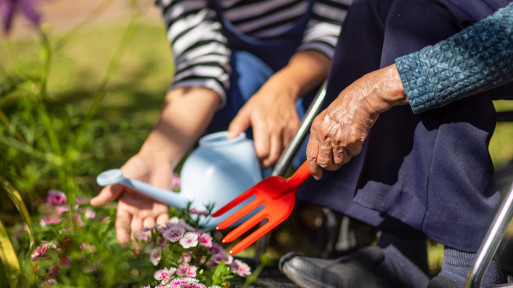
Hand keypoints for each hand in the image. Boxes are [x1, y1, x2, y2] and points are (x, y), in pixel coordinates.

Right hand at [91, 153, 171, 243]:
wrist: (155, 160)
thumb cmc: (135, 168)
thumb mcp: (121, 179)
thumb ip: (110, 191)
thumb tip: (93, 203)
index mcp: (125, 207)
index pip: (122, 225)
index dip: (123, 235)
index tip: (124, 244)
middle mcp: (138, 212)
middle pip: (137, 230)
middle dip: (138, 239)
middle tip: (139, 247)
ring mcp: (151, 211)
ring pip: (150, 227)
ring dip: (150, 234)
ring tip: (150, 239)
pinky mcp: (164, 207)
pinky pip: (164, 220)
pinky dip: (164, 226)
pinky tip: (164, 229)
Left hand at [228, 79, 300, 167]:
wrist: (282, 91)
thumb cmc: (262, 102)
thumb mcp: (246, 111)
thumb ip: (237, 125)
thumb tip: (229, 138)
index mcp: (264, 125)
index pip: (262, 152)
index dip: (257, 159)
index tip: (253, 159)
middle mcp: (278, 129)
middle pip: (274, 157)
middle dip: (266, 164)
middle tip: (260, 163)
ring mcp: (289, 130)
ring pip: (283, 154)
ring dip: (275, 159)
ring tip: (268, 158)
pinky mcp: (296, 130)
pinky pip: (291, 147)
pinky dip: (284, 151)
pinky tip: (276, 148)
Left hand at [306, 64, 406, 179]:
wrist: (362, 97)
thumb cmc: (347, 106)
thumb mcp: (327, 118)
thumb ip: (322, 135)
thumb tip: (320, 155)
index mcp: (316, 128)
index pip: (311, 154)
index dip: (313, 168)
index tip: (317, 175)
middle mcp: (325, 135)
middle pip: (324, 162)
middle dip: (330, 166)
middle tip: (336, 162)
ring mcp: (338, 139)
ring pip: (339, 160)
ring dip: (344, 156)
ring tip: (348, 142)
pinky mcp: (352, 141)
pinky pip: (353, 154)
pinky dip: (355, 149)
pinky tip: (356, 136)